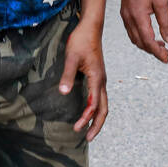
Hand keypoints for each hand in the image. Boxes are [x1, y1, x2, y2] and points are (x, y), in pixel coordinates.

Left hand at [59, 20, 107, 140]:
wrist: (90, 28)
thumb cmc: (81, 41)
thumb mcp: (71, 57)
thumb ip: (67, 76)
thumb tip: (63, 93)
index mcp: (97, 78)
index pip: (94, 104)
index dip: (86, 118)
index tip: (76, 128)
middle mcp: (102, 81)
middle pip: (104, 109)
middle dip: (97, 125)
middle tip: (87, 138)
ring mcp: (101, 79)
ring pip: (104, 104)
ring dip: (97, 118)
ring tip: (89, 131)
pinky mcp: (97, 77)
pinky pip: (100, 97)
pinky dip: (96, 109)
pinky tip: (88, 112)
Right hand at [119, 0, 167, 61]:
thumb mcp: (162, 2)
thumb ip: (165, 22)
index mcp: (138, 16)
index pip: (148, 41)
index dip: (157, 52)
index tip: (166, 58)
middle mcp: (129, 18)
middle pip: (140, 43)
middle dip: (152, 51)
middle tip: (165, 54)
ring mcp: (125, 16)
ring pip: (134, 39)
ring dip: (146, 45)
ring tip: (160, 45)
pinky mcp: (125, 14)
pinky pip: (131, 31)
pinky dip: (141, 37)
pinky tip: (151, 35)